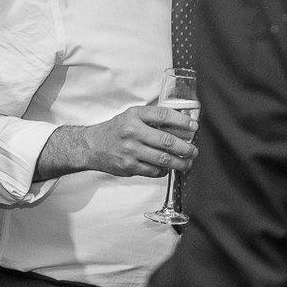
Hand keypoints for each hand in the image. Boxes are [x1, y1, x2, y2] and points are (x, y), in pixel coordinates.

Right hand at [77, 105, 196, 178]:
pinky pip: (153, 171)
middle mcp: (133, 132)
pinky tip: (169, 168)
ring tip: (188, 162)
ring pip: (163, 159)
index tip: (194, 126)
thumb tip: (182, 122)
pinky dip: (164, 170)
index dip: (182, 121)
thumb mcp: (133, 116)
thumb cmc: (117, 129)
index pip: (164, 115)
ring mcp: (130, 151)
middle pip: (167, 141)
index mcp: (135, 116)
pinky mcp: (128, 167)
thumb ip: (153, 118)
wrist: (91, 146)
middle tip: (194, 150)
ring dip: (180, 162)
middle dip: (186, 147)